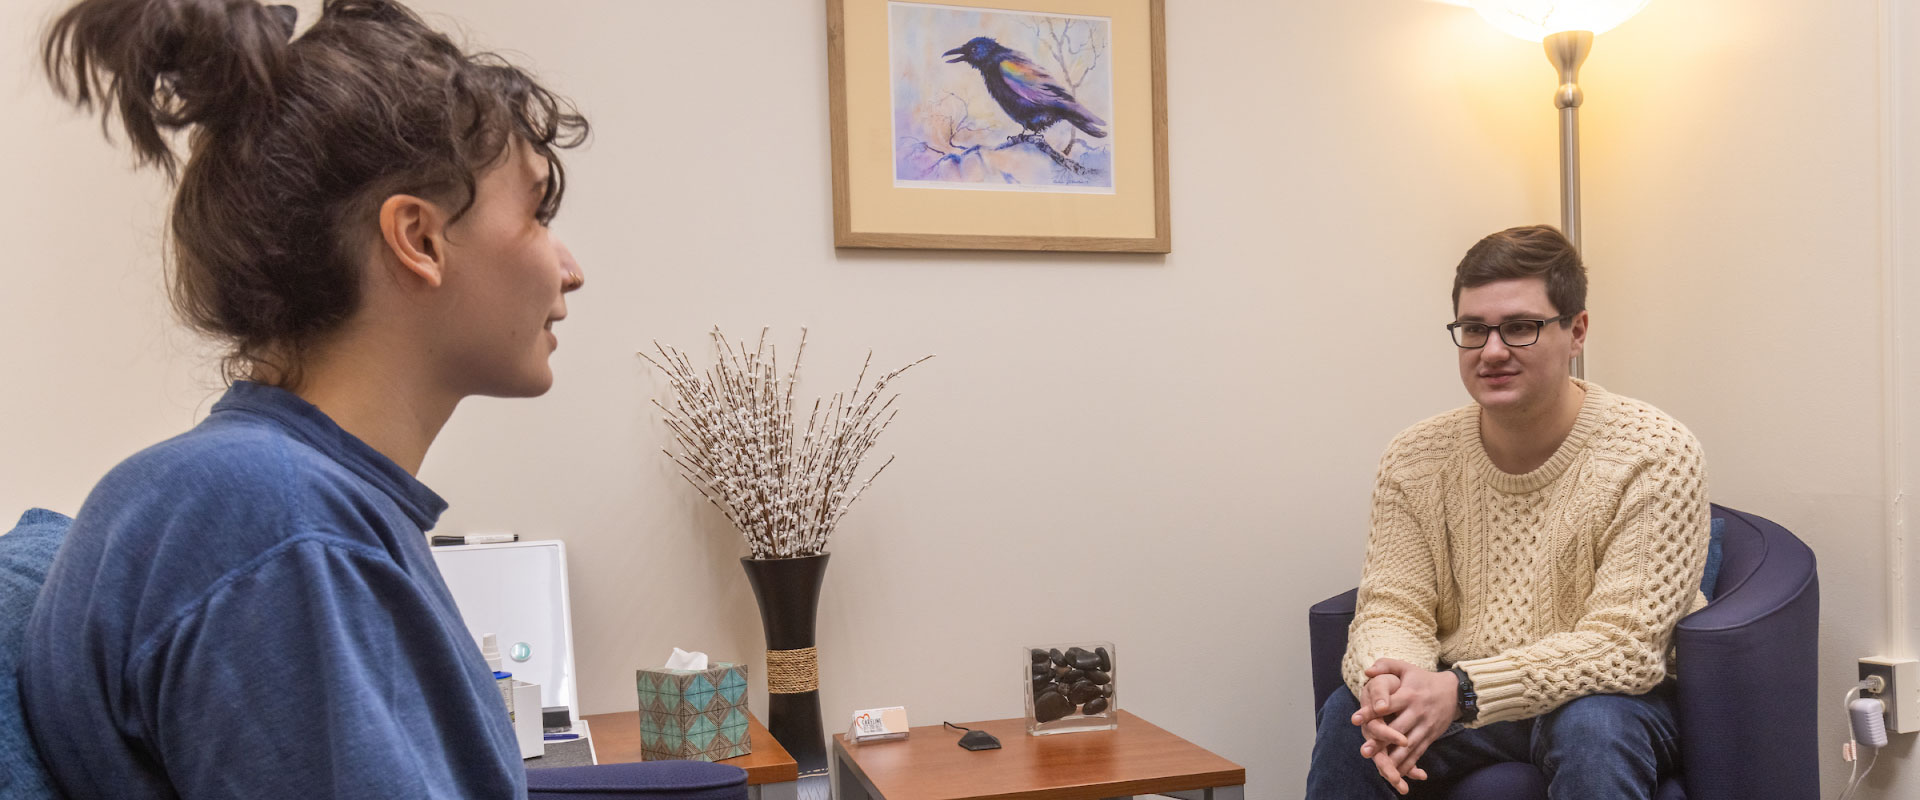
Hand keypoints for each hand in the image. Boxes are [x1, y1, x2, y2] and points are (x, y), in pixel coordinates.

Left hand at [1351, 672, 1425, 791]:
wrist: (1455, 692)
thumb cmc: (1423, 679)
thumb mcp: (1406, 667)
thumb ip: (1386, 665)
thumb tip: (1367, 672)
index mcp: (1408, 695)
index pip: (1386, 704)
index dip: (1371, 711)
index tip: (1355, 719)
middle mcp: (1417, 712)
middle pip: (1397, 729)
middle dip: (1380, 741)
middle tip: (1365, 751)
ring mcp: (1425, 726)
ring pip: (1408, 745)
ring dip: (1394, 758)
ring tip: (1380, 768)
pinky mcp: (1431, 736)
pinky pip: (1419, 753)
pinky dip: (1409, 764)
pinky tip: (1397, 773)